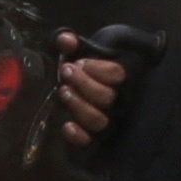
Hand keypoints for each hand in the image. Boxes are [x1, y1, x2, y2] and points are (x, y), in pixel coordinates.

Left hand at [53, 37, 131, 152]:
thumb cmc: (83, 75)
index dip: (98, 68)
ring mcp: (104, 121)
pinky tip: (66, 125)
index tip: (81, 62)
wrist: (76, 98)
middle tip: (66, 72)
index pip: (117, 74)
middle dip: (84, 83)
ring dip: (79, 104)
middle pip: (106, 97)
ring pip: (98, 120)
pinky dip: (77, 135)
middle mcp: (114, 101)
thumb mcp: (80, 56)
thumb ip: (74, 46)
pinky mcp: (91, 139)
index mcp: (116, 80)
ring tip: (63, 91)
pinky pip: (88, 141)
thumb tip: (65, 39)